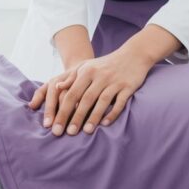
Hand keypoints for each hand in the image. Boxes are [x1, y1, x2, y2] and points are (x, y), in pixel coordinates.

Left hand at [28, 48, 153, 135]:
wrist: (133, 55)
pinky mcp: (128, 87)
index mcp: (87, 71)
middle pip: (85, 99)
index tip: (56, 126)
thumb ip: (72, 77)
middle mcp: (100, 76)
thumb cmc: (105, 65)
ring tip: (86, 131)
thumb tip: (57, 87)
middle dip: (76, 117)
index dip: (63, 111)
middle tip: (69, 133)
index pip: (72, 94)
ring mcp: (115, 81)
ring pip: (102, 101)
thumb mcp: (87, 66)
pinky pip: (120, 102)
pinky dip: (112, 113)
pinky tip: (105, 124)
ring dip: (94, 117)